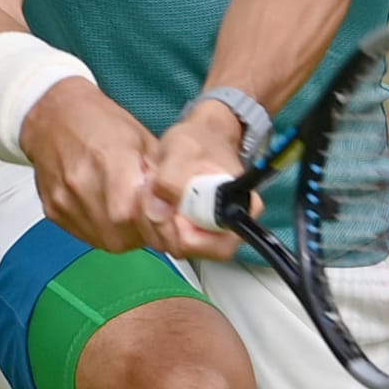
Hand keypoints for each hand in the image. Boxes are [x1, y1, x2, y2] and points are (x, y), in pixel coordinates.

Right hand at [18, 80, 160, 251]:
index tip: (165, 220)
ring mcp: (64, 199)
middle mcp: (81, 182)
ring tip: (130, 212)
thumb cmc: (102, 122)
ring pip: (104, 240)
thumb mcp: (142, 139)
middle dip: (142, 233)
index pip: (130, 213)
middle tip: (150, 218)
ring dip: (124, 235)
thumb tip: (178, 207)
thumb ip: (159, 176)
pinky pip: (86, 235)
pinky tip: (108, 211)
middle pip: (119, 234)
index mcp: (109, 159)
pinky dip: (103, 230)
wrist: (54, 116)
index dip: (153, 224)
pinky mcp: (53, 210)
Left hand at [145, 109, 254, 260]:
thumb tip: (159, 211)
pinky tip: (150, 198)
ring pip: (170, 245)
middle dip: (161, 224)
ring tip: (151, 190)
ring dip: (151, 220)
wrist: (197, 138)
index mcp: (240, 210)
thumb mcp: (183, 149)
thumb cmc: (198, 142)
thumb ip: (171, 179)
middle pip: (189, 250)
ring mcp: (204, 233)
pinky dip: (148, 220)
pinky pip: (161, 237)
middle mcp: (227, 230)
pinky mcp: (184, 230)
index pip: (215, 246)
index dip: (185, 230)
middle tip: (151, 192)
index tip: (169, 203)